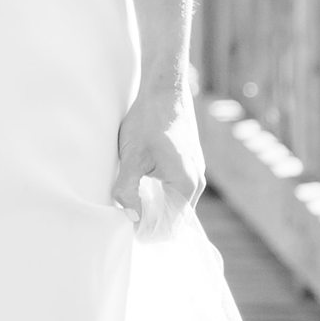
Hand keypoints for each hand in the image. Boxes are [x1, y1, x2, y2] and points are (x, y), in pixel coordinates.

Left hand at [112, 77, 202, 232]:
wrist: (164, 88)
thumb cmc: (147, 120)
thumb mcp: (131, 157)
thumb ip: (128, 190)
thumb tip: (131, 219)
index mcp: (187, 185)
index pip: (170, 227)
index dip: (147, 232)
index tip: (125, 227)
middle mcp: (196, 182)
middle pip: (173, 218)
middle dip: (150, 222)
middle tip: (123, 215)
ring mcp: (195, 171)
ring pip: (174, 203)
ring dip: (153, 207)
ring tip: (129, 201)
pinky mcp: (189, 162)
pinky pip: (175, 190)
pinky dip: (158, 194)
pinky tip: (139, 186)